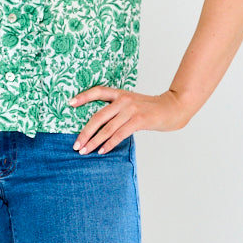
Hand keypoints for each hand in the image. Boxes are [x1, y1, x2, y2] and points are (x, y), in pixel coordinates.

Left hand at [69, 86, 190, 152]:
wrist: (173, 108)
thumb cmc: (151, 108)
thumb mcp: (133, 102)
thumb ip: (118, 108)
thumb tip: (99, 124)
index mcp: (120, 93)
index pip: (98, 91)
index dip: (83, 97)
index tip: (69, 104)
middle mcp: (123, 100)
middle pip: (97, 116)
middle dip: (85, 132)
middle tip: (76, 144)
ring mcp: (131, 110)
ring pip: (107, 128)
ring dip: (94, 142)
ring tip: (85, 151)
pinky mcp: (139, 120)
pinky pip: (119, 134)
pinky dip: (108, 144)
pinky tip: (102, 151)